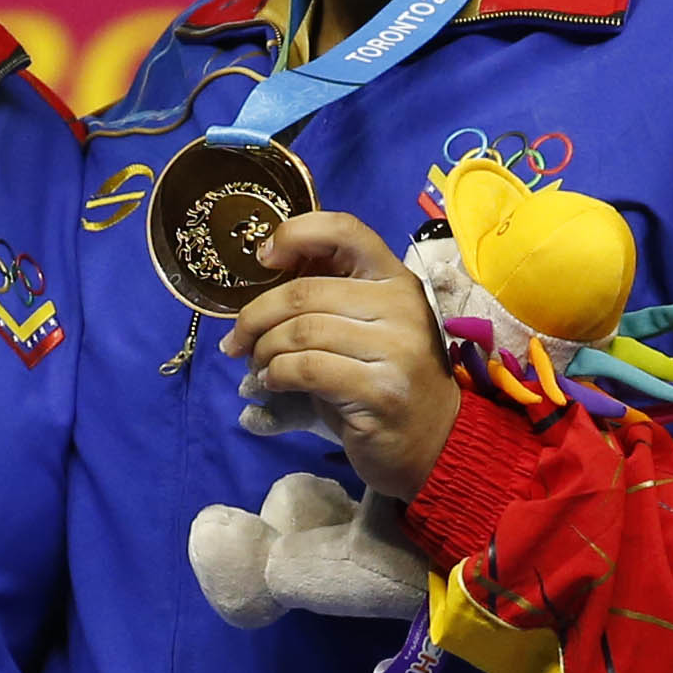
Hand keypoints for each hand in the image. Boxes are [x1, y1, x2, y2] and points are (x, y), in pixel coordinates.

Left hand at [217, 211, 463, 499]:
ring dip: (264, 351)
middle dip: (256, 317)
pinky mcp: (381, 391)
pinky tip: (273, 384)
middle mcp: (401, 306)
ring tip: (257, 367)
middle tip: (237, 341)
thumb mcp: (365, 329)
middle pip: (304, 292)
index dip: (295, 235)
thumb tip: (258, 285)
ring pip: (301, 332)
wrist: (435, 442)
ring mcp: (396, 349)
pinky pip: (307, 370)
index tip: (264, 260)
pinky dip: (277, 375)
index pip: (344, 230)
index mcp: (396, 280)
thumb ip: (328, 301)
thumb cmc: (385, 379)